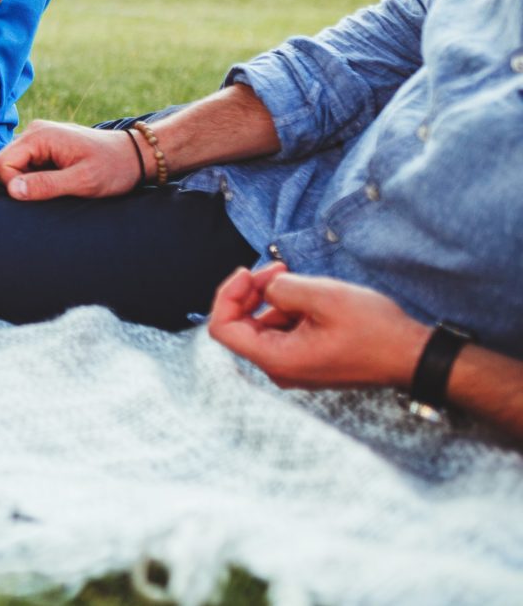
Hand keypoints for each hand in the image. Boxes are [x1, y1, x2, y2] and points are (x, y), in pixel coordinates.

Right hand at [0, 120, 141, 201]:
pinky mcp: (45, 145)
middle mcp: (34, 131)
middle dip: (19, 183)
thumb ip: (46, 185)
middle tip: (51, 192)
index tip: (40, 196)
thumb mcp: (82, 181)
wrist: (134, 155)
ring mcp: (39, 137)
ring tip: (58, 185)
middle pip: (3, 163)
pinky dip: (36, 177)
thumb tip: (12, 190)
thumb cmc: (113, 168)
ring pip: (13, 165)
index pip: (1, 164)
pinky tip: (59, 179)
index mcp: (39, 136)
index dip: (13, 185)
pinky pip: (25, 164)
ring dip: (28, 181)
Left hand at [207, 264, 429, 389]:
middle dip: (253, 291)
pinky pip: (283, 331)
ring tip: (303, 280)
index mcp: (277, 360)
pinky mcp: (308, 360)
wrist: (414, 357)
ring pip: (264, 325)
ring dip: (273, 298)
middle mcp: (280, 369)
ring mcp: (294, 366)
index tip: (249, 272)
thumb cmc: (374, 330)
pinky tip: (311, 296)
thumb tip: (266, 288)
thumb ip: (282, 289)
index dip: (227, 295)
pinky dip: (289, 309)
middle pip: (242, 325)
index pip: (222, 329)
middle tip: (279, 268)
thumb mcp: (324, 297)